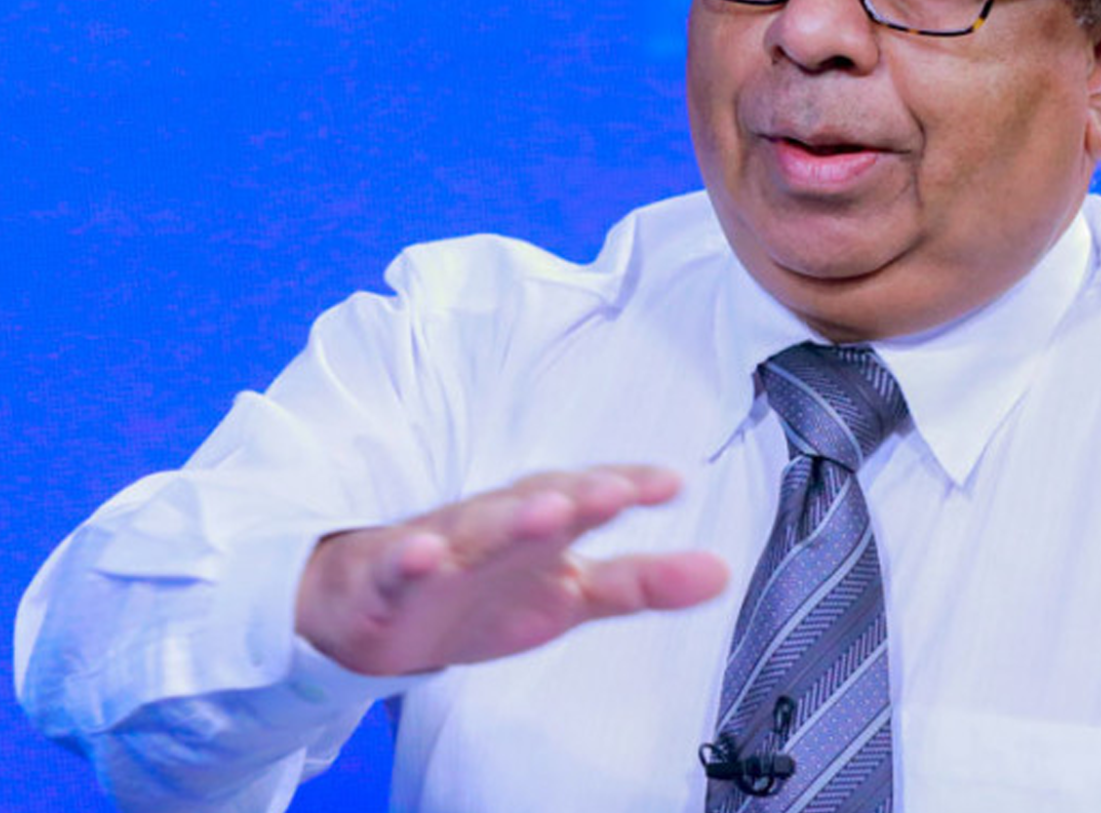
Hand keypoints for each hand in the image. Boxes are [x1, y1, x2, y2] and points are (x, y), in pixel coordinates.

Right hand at [295, 465, 728, 676]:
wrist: (377, 616)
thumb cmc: (482, 594)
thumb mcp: (569, 595)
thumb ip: (640, 583)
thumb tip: (722, 571)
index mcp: (537, 526)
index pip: (585, 499)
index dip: (624, 488)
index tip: (670, 484)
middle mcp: (491, 526)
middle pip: (534, 506)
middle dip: (575, 498)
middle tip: (613, 492)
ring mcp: (438, 550)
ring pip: (473, 530)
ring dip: (508, 518)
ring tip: (546, 511)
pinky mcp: (387, 581)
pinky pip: (398, 569)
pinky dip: (410, 560)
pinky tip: (426, 551)